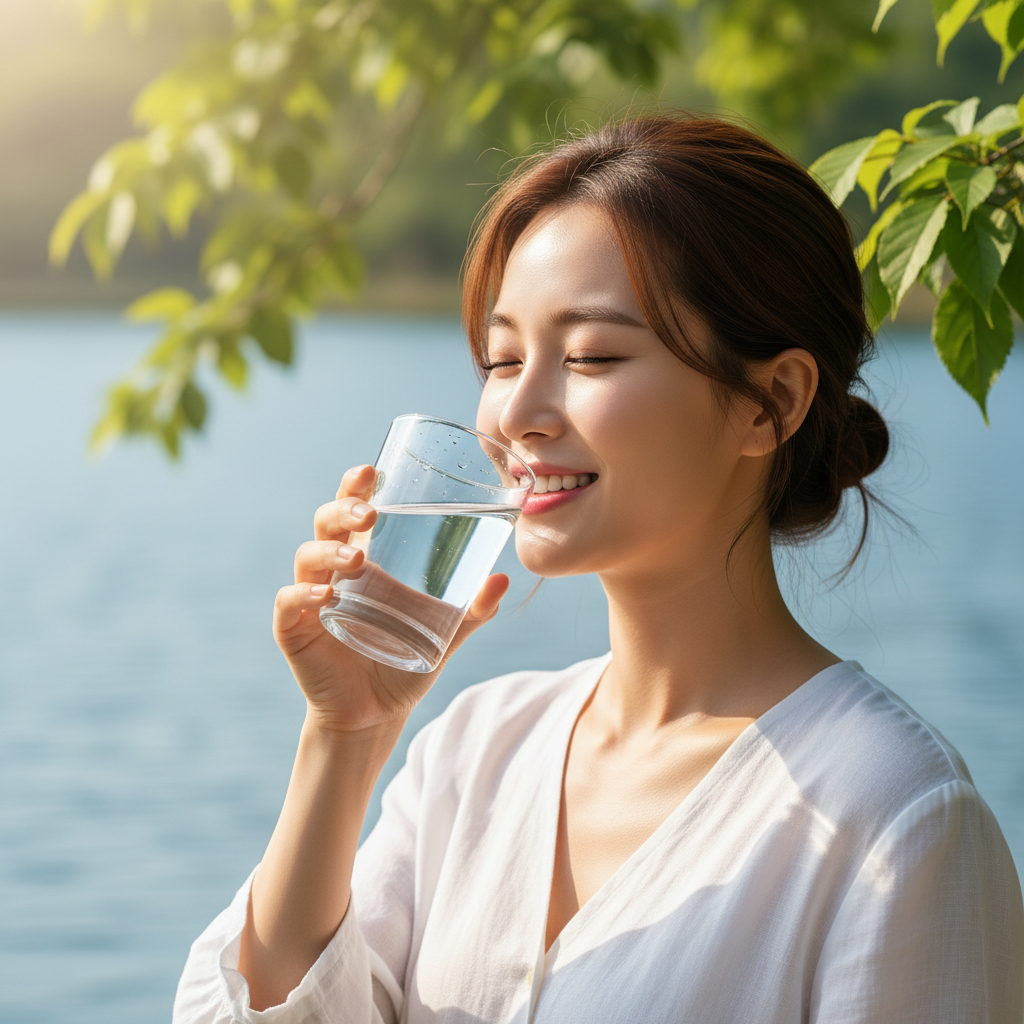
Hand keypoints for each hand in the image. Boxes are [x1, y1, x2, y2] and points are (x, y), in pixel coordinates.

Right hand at [273, 464, 509, 733]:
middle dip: (342, 508)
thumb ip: (473, 609)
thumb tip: (503, 578)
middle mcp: (333, 570)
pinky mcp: (294, 629)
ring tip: (357, 559)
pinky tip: (327, 595)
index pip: (353, 509)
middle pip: (326, 522)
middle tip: (368, 511)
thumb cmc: (405, 660)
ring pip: (307, 556)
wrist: (375, 713)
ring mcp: (310, 597)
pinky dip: (304, 593)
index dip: (355, 486)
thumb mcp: (446, 633)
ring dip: (330, 551)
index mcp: (365, 557)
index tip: (372, 471)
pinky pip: (289, 601)